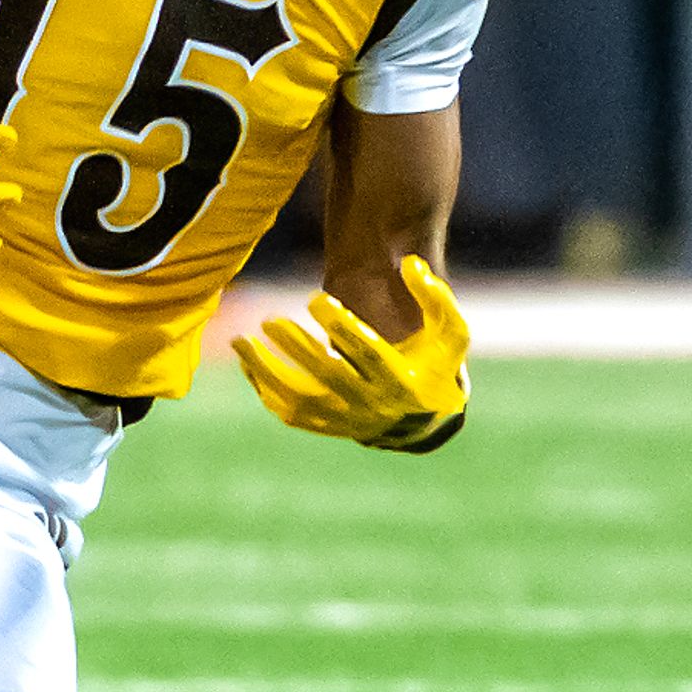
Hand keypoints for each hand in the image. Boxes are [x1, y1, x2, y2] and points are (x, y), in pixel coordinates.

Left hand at [231, 255, 470, 451]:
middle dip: (297, 347)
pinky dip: (263, 388)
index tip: (315, 297)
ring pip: (299, 399)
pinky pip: (288, 412)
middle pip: (327, 375)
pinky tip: (246, 360)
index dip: (341, 325)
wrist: (422, 419)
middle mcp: (370, 404)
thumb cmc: (433, 365)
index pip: (367, 352)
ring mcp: (344, 420)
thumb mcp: (450, 334)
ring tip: (240, 340)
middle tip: (270, 319)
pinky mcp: (324, 427)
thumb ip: (437, 297)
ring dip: (266, 370)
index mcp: (400, 379)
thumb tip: (410, 263)